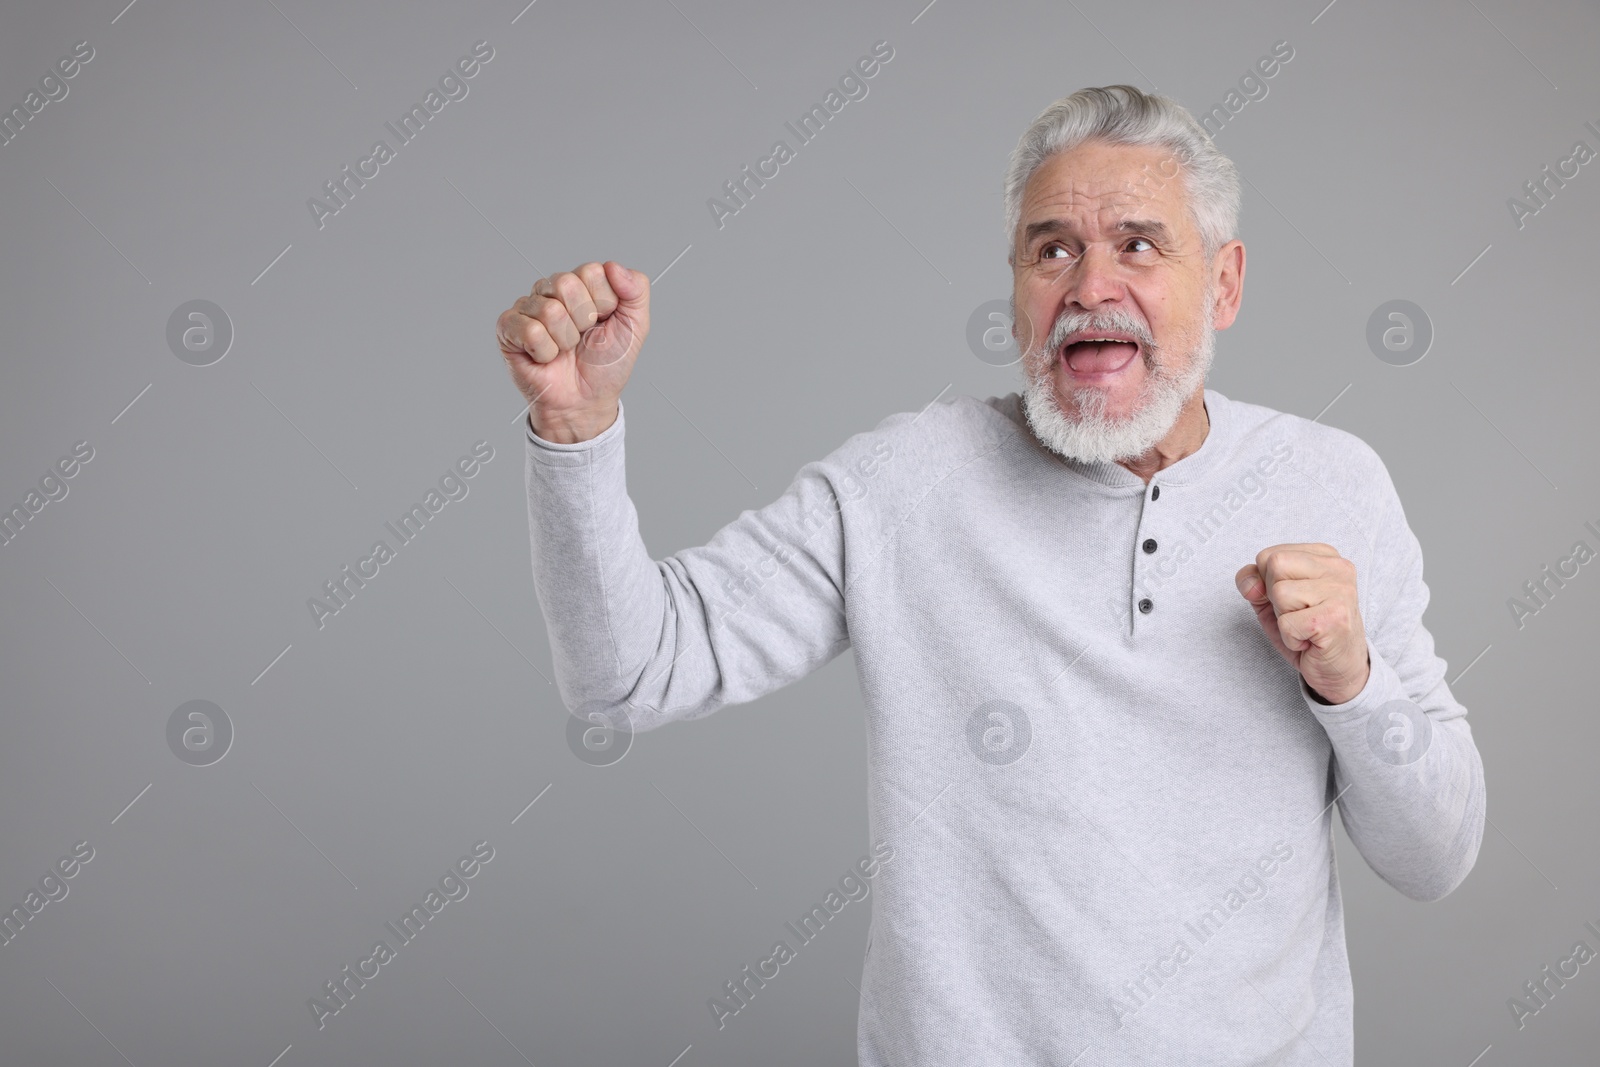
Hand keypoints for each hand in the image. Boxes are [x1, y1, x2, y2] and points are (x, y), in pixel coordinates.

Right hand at [497, 260, 649, 442]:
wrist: (586, 401)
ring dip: (565, 340)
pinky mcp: (508, 328)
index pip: (592, 272)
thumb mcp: (635, 326)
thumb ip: (637, 290)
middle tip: (582, 339)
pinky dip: (545, 352)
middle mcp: (552, 290)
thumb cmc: (606, 365)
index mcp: (582, 283)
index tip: (603, 323)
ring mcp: (528, 307)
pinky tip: (546, 357)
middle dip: (583, 321)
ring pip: (550, 310)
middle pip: (567, 284)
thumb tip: (614, 266)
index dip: (604, 303)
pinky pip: (529, 330)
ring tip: (565, 350)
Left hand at [1235, 543, 1369, 704]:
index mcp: (1324, 556)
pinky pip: (1287, 623)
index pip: (1269, 555)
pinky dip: (1291, 638)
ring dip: (1284, 619)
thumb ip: (1253, 582)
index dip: (1266, 583)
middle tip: (1299, 614)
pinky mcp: (1336, 618)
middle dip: (1274, 597)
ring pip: (1280, 593)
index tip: (1293, 601)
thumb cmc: (1305, 630)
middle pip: (1275, 565)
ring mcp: (1340, 591)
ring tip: (1305, 627)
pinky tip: (1310, 640)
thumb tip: (1249, 584)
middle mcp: (1337, 568)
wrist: (1339, 668)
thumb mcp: (1271, 600)